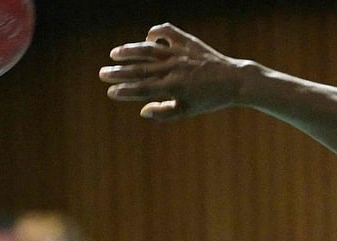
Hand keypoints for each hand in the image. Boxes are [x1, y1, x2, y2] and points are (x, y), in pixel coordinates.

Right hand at [99, 24, 246, 119]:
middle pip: (140, 69)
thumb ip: (165, 112)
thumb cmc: (210, 99)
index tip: (110, 91)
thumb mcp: (188, 111)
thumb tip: (142, 111)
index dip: (124, 90)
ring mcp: (180, 53)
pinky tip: (147, 40)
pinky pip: (166, 31)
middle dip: (119, 72)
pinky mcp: (187, 41)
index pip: (142, 89)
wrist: (235, 81)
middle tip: (102, 73)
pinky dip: (154, 33)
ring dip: (129, 50)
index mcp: (174, 87)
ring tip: (114, 54)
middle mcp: (175, 68)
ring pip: (148, 49)